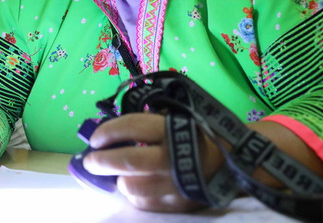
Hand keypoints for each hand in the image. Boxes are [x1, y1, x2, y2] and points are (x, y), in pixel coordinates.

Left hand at [82, 113, 221, 212]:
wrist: (234, 161)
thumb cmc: (196, 133)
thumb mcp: (176, 118)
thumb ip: (148, 123)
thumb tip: (110, 132)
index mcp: (173, 129)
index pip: (131, 127)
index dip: (107, 132)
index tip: (95, 138)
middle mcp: (173, 157)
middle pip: (127, 162)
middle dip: (101, 161)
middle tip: (89, 161)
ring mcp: (176, 184)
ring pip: (132, 187)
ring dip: (118, 180)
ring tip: (115, 174)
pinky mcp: (179, 204)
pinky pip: (144, 203)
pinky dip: (134, 195)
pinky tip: (135, 185)